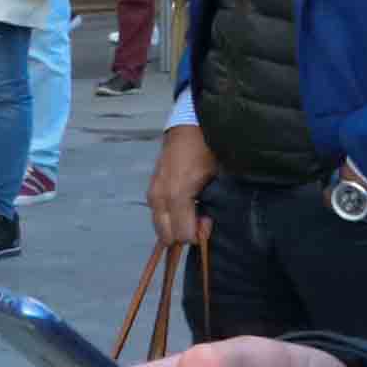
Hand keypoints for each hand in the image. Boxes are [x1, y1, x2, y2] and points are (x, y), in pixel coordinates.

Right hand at [148, 121, 214, 247]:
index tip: (209, 222)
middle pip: (167, 236)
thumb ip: (211, 206)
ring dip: (175, 227)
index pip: (183, 234)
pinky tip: (182, 208)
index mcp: (177, 196)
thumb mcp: (216, 180)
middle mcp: (160, 199)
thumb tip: (205, 224)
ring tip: (192, 213)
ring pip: (159, 228)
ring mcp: (152, 195)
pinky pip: (157, 217)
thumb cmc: (206, 153)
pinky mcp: (150, 192)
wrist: (187, 130)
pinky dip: (169, 219)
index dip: (199, 234)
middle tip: (200, 220)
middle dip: (184, 234)